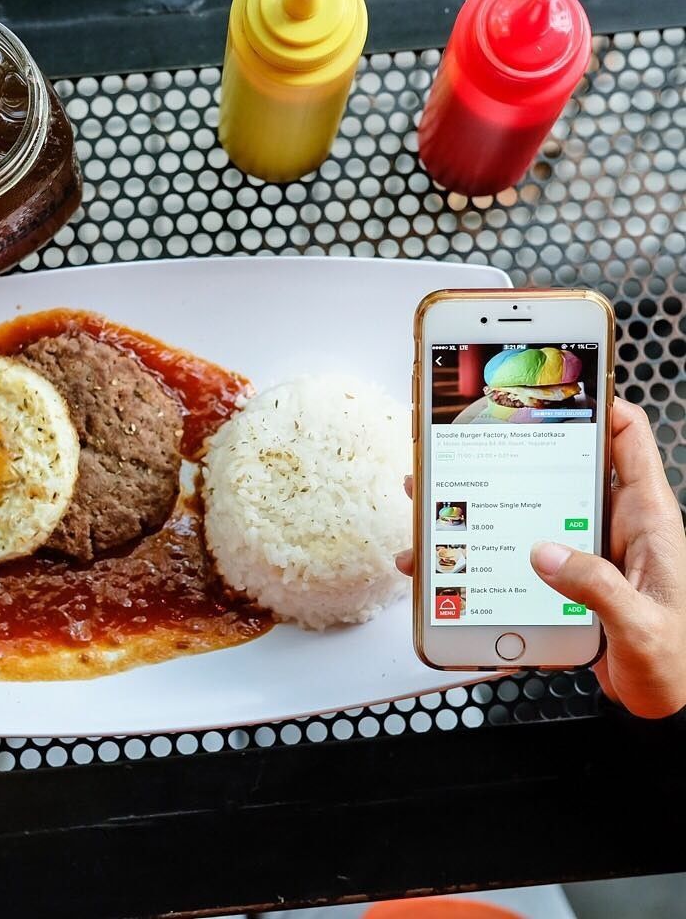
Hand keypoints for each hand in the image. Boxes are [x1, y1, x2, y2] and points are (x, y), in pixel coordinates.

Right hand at [395, 399, 685, 718]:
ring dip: (479, 503)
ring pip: (527, 509)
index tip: (557, 383)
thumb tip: (545, 553)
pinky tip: (447, 568)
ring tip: (432, 496)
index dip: (599, 403)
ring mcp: (585, 551)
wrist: (670, 711)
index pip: (628, 440)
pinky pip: (516, 554)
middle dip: (509, 451)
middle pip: (559, 468)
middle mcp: (611, 528)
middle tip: (464, 436)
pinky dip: (478, 557)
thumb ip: (597, 588)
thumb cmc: (678, 667)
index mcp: (645, 523)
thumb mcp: (643, 628)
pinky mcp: (564, 581)